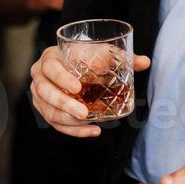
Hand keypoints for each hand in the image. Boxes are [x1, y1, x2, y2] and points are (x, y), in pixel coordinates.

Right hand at [28, 44, 151, 138]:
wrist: (74, 64)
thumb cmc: (86, 56)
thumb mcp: (101, 52)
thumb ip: (122, 57)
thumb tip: (145, 62)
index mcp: (50, 57)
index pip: (50, 67)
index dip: (61, 78)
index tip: (77, 87)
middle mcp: (39, 75)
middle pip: (44, 92)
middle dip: (63, 104)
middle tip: (83, 112)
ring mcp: (40, 95)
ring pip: (47, 111)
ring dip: (67, 121)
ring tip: (88, 123)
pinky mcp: (45, 110)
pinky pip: (55, 124)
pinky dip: (73, 131)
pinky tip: (92, 131)